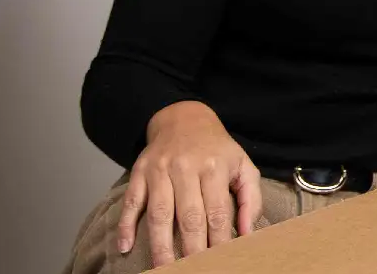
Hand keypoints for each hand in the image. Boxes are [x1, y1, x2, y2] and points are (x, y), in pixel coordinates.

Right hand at [118, 101, 262, 266]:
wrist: (183, 118)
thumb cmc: (216, 149)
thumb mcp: (243, 165)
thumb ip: (251, 198)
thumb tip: (249, 233)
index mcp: (214, 168)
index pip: (217, 212)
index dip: (219, 241)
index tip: (220, 260)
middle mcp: (185, 168)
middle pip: (189, 216)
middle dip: (192, 249)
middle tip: (194, 269)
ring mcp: (159, 170)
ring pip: (159, 212)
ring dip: (160, 244)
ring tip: (164, 267)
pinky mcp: (140, 172)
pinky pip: (131, 201)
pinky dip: (125, 225)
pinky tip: (125, 246)